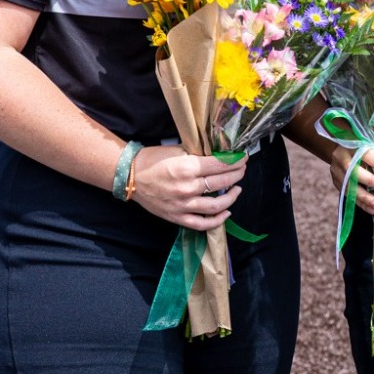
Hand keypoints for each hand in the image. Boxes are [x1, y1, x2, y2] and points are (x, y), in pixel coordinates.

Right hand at [128, 146, 244, 229]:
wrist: (130, 177)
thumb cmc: (153, 160)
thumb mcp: (178, 150)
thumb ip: (199, 154)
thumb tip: (221, 154)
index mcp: (187, 168)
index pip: (221, 165)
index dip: (236, 161)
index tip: (243, 158)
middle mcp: (187, 187)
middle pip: (222, 182)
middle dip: (237, 175)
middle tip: (242, 170)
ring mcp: (183, 205)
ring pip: (217, 205)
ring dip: (232, 197)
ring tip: (237, 189)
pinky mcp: (177, 217)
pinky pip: (202, 223)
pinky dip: (217, 220)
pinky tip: (226, 212)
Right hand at [330, 146, 373, 216]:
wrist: (339, 150)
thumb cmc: (360, 147)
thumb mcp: (369, 144)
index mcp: (352, 146)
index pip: (366, 155)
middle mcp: (341, 159)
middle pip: (354, 173)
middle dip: (372, 182)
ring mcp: (337, 172)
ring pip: (350, 188)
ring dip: (366, 199)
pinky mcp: (336, 183)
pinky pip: (349, 196)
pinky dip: (361, 204)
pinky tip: (371, 210)